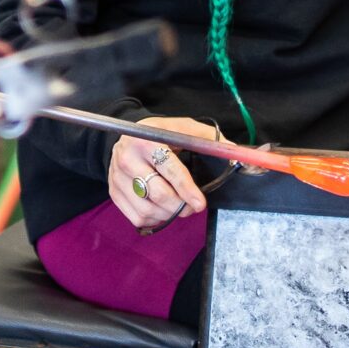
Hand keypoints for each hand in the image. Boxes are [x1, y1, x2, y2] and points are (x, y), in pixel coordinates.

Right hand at [109, 117, 219, 231]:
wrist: (128, 137)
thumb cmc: (160, 134)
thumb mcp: (182, 128)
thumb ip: (207, 139)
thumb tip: (235, 153)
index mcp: (146, 140)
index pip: (170, 170)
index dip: (188, 190)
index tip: (200, 203)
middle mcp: (127, 158)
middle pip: (158, 194)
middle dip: (181, 206)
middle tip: (192, 207)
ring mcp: (117, 177)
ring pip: (148, 209)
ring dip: (169, 215)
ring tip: (177, 207)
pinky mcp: (113, 192)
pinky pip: (136, 217)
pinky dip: (153, 219)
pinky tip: (161, 209)